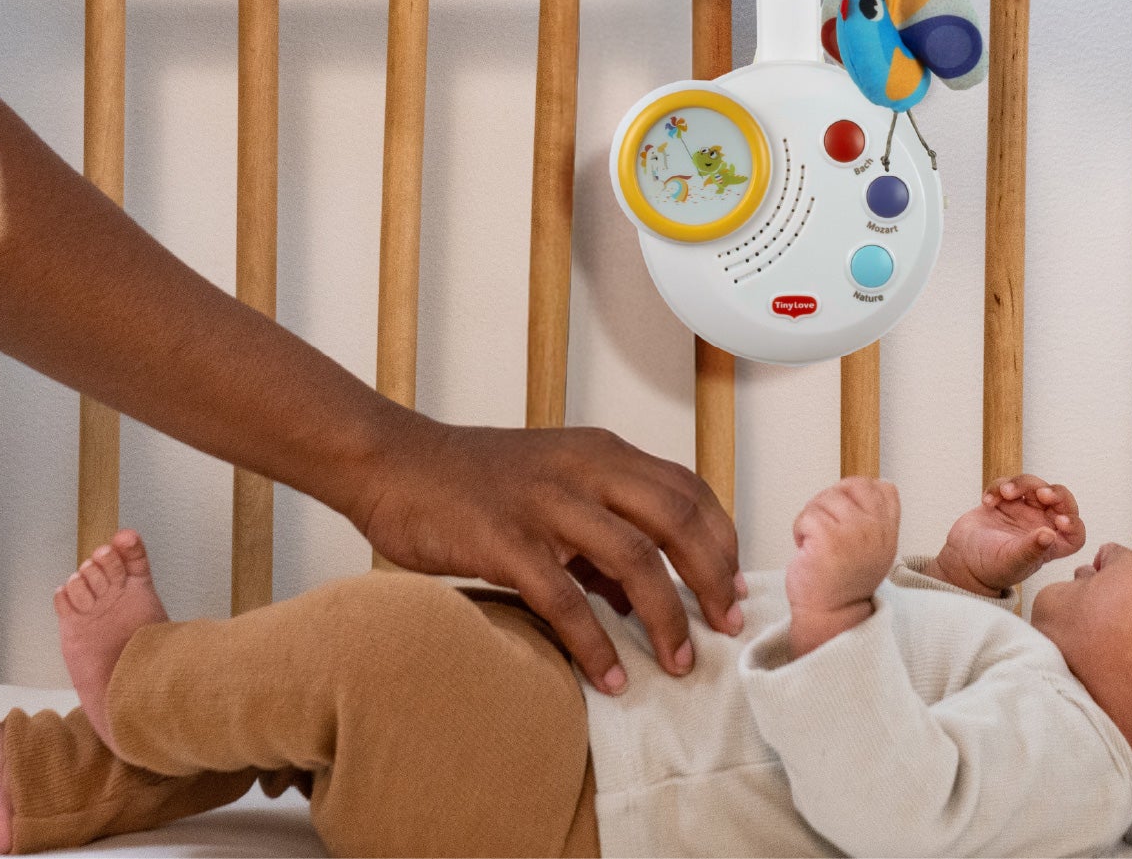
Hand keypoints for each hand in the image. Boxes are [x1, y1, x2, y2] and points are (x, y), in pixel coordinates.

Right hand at [355, 421, 744, 693]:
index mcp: (602, 453)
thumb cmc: (476, 482)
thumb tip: (645, 593)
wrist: (397, 464)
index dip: (720, 538)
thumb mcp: (555, 487)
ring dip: (667, 617)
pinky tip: (610, 678)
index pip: (688, 489)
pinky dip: (596, 644)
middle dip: (712, 577)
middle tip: (726, 625)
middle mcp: (585, 469)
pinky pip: (567, 599)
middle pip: (678, 518)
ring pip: (635, 559)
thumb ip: (601, 529)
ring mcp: (547, 503)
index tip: (735, 584)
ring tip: (679, 662)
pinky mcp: (506, 540)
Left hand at [785, 477, 899, 655]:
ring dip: (812, 518)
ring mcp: (853, 531)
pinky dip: (799, 530)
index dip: (857, 493)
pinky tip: (806, 549)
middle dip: (829, 503)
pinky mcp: (828, 537)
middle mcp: (875, 529)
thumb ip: (872, 520)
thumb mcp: (874, 550)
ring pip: (825, 499)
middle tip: (824, 528)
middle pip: (849, 487)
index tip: (844, 513)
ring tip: (816, 542)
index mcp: (888, 531)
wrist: (831, 617)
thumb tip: (853, 488)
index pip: (883, 488)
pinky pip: (807, 515)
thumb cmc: (844, 584)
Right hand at [933, 474, 1085, 593]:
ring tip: (1004, 493)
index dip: (1074, 523)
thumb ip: (1030, 549)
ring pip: (1033, 486)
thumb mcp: (1011, 561)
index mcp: (1049, 544)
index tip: (1060, 520)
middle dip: (1052, 492)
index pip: (1075, 532)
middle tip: (1040, 493)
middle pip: (1058, 500)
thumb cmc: (989, 570)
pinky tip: (988, 501)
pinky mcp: (1003, 501)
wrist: (961, 562)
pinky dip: (998, 486)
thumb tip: (1050, 535)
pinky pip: (1007, 484)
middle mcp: (1039, 525)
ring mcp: (1021, 511)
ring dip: (1021, 484)